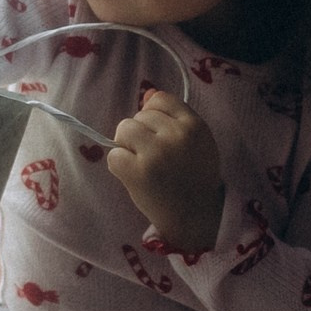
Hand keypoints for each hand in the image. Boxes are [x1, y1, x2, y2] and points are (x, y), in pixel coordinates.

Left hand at [107, 90, 224, 254]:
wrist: (196, 216)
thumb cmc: (194, 177)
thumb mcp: (197, 142)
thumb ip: (175, 117)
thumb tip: (147, 94)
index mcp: (194, 125)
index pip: (160, 99)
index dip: (153, 115)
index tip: (159, 134)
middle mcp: (176, 135)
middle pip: (139, 115)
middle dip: (140, 133)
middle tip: (154, 157)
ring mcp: (156, 153)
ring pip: (123, 130)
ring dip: (126, 146)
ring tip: (142, 165)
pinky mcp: (137, 172)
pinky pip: (113, 155)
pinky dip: (119, 166)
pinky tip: (134, 176)